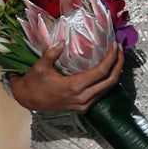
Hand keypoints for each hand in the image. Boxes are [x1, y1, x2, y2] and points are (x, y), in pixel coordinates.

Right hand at [8, 41, 123, 112]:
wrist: (27, 100)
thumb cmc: (33, 82)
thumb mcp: (39, 67)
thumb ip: (51, 53)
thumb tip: (63, 41)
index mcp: (74, 86)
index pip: (101, 72)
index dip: (112, 58)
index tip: (115, 45)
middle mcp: (82, 97)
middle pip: (110, 81)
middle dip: (119, 64)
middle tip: (120, 48)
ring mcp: (84, 104)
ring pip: (108, 89)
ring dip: (116, 72)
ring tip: (117, 56)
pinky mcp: (83, 107)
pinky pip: (101, 93)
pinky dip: (108, 81)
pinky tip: (108, 69)